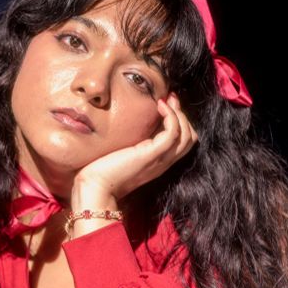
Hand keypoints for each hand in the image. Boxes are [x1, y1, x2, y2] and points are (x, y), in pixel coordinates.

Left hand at [72, 93, 198, 200]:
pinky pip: (173, 133)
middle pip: (190, 137)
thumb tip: (135, 122)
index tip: (167, 104)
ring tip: (164, 101)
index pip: (184, 141)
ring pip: (186, 135)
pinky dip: (171, 116)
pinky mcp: (152, 155)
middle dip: (183, 115)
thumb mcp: (125, 152)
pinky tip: (159, 106)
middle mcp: (164, 162)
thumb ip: (134, 142)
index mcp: (159, 162)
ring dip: (179, 113)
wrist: (97, 188)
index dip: (181, 121)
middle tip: (170, 99)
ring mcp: (160, 159)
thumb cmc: (104, 171)